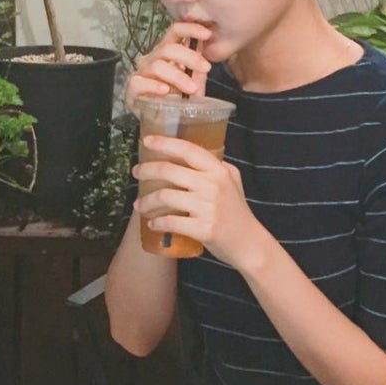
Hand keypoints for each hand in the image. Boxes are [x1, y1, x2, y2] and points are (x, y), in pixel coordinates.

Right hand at [125, 22, 211, 115]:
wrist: (164, 120)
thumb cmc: (179, 97)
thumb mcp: (195, 81)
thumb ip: (199, 66)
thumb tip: (208, 48)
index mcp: (167, 51)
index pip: (175, 31)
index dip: (190, 29)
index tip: (207, 34)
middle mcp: (153, 57)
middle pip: (168, 48)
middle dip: (190, 57)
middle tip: (206, 68)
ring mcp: (142, 72)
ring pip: (158, 66)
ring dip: (178, 77)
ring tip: (192, 89)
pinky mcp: (133, 88)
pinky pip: (141, 82)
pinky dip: (154, 86)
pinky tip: (165, 91)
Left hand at [132, 134, 268, 268]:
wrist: (248, 243)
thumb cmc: (237, 211)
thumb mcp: (233, 181)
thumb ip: (216, 165)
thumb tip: (191, 155)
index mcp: (218, 171)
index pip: (188, 150)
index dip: (165, 143)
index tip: (147, 141)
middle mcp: (213, 186)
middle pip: (169, 171)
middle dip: (146, 170)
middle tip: (136, 173)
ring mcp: (208, 207)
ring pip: (165, 196)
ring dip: (146, 201)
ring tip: (139, 205)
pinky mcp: (202, 229)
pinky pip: (170, 221)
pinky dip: (157, 222)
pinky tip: (152, 223)